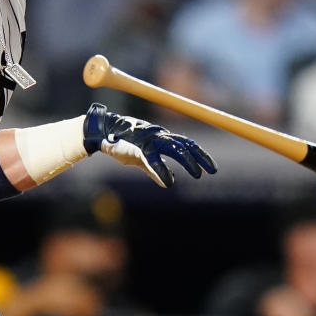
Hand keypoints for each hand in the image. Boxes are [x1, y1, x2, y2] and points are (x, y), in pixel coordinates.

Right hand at [83, 102, 216, 186]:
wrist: (102, 133)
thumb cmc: (121, 144)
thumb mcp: (141, 159)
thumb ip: (154, 170)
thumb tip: (168, 182)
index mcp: (161, 138)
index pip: (185, 144)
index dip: (199, 155)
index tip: (210, 168)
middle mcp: (158, 137)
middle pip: (185, 145)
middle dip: (200, 157)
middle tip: (213, 171)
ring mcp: (149, 140)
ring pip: (174, 149)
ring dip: (188, 162)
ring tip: (198, 175)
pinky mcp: (138, 147)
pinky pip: (153, 160)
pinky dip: (162, 171)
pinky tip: (169, 181)